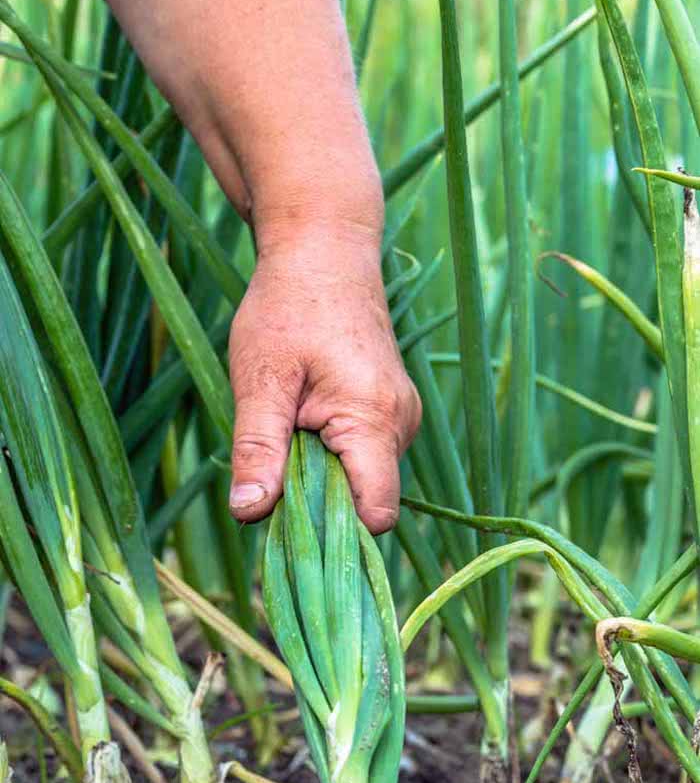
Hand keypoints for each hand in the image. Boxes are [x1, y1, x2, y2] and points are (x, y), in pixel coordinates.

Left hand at [228, 227, 420, 534]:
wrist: (324, 251)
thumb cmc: (287, 308)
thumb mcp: (261, 380)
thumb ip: (258, 450)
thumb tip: (249, 514)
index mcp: (374, 421)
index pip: (376, 515)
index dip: (333, 531)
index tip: (288, 519)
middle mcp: (401, 426)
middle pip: (364, 503)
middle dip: (317, 501)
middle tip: (274, 460)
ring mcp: (402, 420)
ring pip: (361, 482)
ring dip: (320, 476)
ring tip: (290, 426)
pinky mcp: (392, 415)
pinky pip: (363, 460)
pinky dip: (330, 457)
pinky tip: (306, 420)